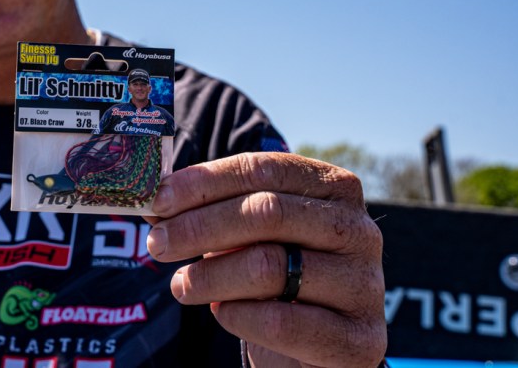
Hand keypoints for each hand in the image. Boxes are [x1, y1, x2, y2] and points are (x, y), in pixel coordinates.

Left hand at [146, 152, 385, 367]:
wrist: (316, 351)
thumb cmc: (277, 279)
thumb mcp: (246, 237)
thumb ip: (208, 213)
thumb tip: (152, 201)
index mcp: (334, 187)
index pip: (263, 169)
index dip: (205, 182)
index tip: (158, 199)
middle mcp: (358, 230)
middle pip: (267, 212)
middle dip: (200, 226)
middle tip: (157, 243)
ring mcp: (365, 285)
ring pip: (270, 266)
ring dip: (210, 275)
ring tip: (181, 286)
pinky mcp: (360, 340)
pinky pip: (282, 322)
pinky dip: (238, 316)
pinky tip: (222, 313)